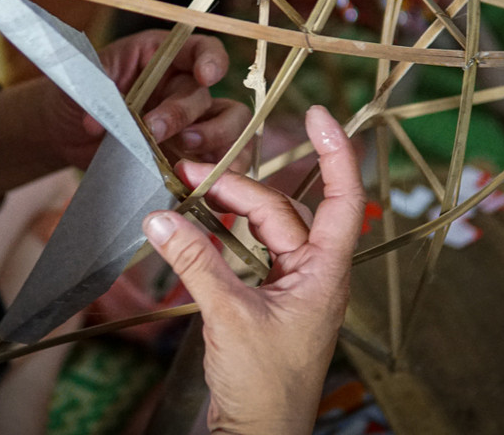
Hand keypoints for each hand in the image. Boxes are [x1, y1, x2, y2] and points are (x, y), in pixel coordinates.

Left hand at [46, 30, 251, 170]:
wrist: (64, 133)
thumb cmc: (75, 96)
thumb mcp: (78, 84)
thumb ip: (93, 94)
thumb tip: (98, 123)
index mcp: (162, 58)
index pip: (201, 49)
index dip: (211, 59)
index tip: (206, 77)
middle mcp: (183, 87)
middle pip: (206, 96)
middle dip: (183, 115)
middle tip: (154, 132)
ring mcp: (192, 122)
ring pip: (232, 126)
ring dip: (217, 143)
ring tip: (185, 162)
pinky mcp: (191, 156)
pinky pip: (222, 161)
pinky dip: (221, 173)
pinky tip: (201, 185)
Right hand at [142, 105, 366, 434]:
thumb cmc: (266, 388)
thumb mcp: (230, 317)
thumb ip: (196, 263)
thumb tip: (161, 217)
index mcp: (325, 272)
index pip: (342, 197)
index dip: (334, 153)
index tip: (320, 115)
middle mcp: (312, 272)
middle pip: (279, 210)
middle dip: (236, 188)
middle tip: (186, 173)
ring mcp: (288, 285)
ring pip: (260, 228)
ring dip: (226, 208)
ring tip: (186, 190)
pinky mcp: (264, 299)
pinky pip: (244, 252)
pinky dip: (218, 236)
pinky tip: (192, 227)